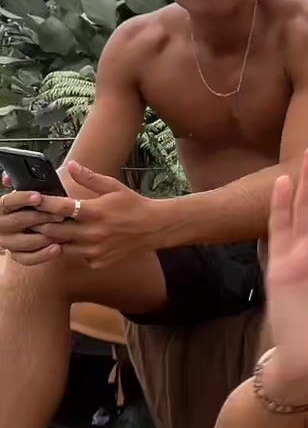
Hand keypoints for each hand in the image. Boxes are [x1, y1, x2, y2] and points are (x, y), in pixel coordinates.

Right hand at [0, 178, 62, 263]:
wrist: (33, 221)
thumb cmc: (33, 204)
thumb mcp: (27, 191)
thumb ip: (20, 183)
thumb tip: (7, 177)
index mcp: (1, 207)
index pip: (7, 202)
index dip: (22, 198)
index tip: (39, 196)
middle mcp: (0, 225)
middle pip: (18, 221)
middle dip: (41, 218)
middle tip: (61, 215)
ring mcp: (7, 242)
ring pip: (24, 242)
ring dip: (45, 236)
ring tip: (63, 230)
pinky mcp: (16, 255)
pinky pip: (27, 258)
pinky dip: (43, 255)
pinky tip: (58, 248)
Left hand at [32, 162, 158, 267]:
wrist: (154, 228)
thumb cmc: (133, 205)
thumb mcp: (113, 187)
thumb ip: (90, 178)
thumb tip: (72, 165)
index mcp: (95, 212)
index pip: (61, 208)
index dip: (44, 204)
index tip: (34, 199)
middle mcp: (92, 234)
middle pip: (54, 232)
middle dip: (41, 224)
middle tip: (33, 218)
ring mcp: (94, 251)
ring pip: (61, 248)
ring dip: (54, 239)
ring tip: (49, 230)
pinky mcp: (97, 262)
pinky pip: (77, 257)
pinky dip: (73, 249)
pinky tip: (74, 241)